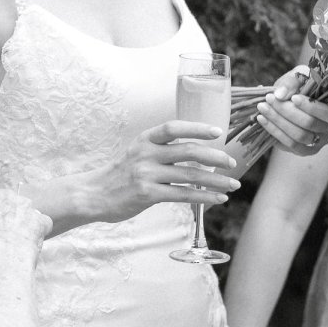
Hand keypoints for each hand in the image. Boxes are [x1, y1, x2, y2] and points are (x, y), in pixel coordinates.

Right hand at [0, 187, 51, 271]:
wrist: (1, 260)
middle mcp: (4, 195)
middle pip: (5, 203)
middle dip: (4, 216)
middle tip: (1, 236)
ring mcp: (24, 205)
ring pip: (24, 211)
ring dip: (22, 222)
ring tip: (16, 243)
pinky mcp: (39, 219)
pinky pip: (41, 222)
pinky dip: (39, 231)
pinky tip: (31, 243)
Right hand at [88, 121, 239, 222]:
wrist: (94, 194)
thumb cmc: (121, 174)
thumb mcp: (138, 153)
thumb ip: (162, 150)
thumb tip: (198, 154)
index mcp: (145, 139)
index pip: (174, 127)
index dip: (197, 127)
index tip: (218, 132)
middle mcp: (146, 153)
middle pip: (188, 151)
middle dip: (215, 157)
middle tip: (232, 162)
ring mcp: (146, 174)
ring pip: (190, 175)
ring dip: (216, 180)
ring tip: (233, 184)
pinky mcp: (147, 194)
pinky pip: (183, 194)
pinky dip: (204, 197)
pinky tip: (218, 198)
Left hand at [256, 68, 327, 155]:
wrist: (293, 96)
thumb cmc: (301, 84)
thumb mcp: (299, 76)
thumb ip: (292, 82)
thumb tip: (280, 94)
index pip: (327, 113)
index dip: (310, 107)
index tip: (293, 97)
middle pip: (309, 124)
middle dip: (286, 111)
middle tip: (269, 98)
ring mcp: (317, 142)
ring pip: (298, 137)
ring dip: (277, 122)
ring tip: (262, 108)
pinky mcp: (304, 150)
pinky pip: (289, 145)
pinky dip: (274, 132)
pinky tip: (263, 120)